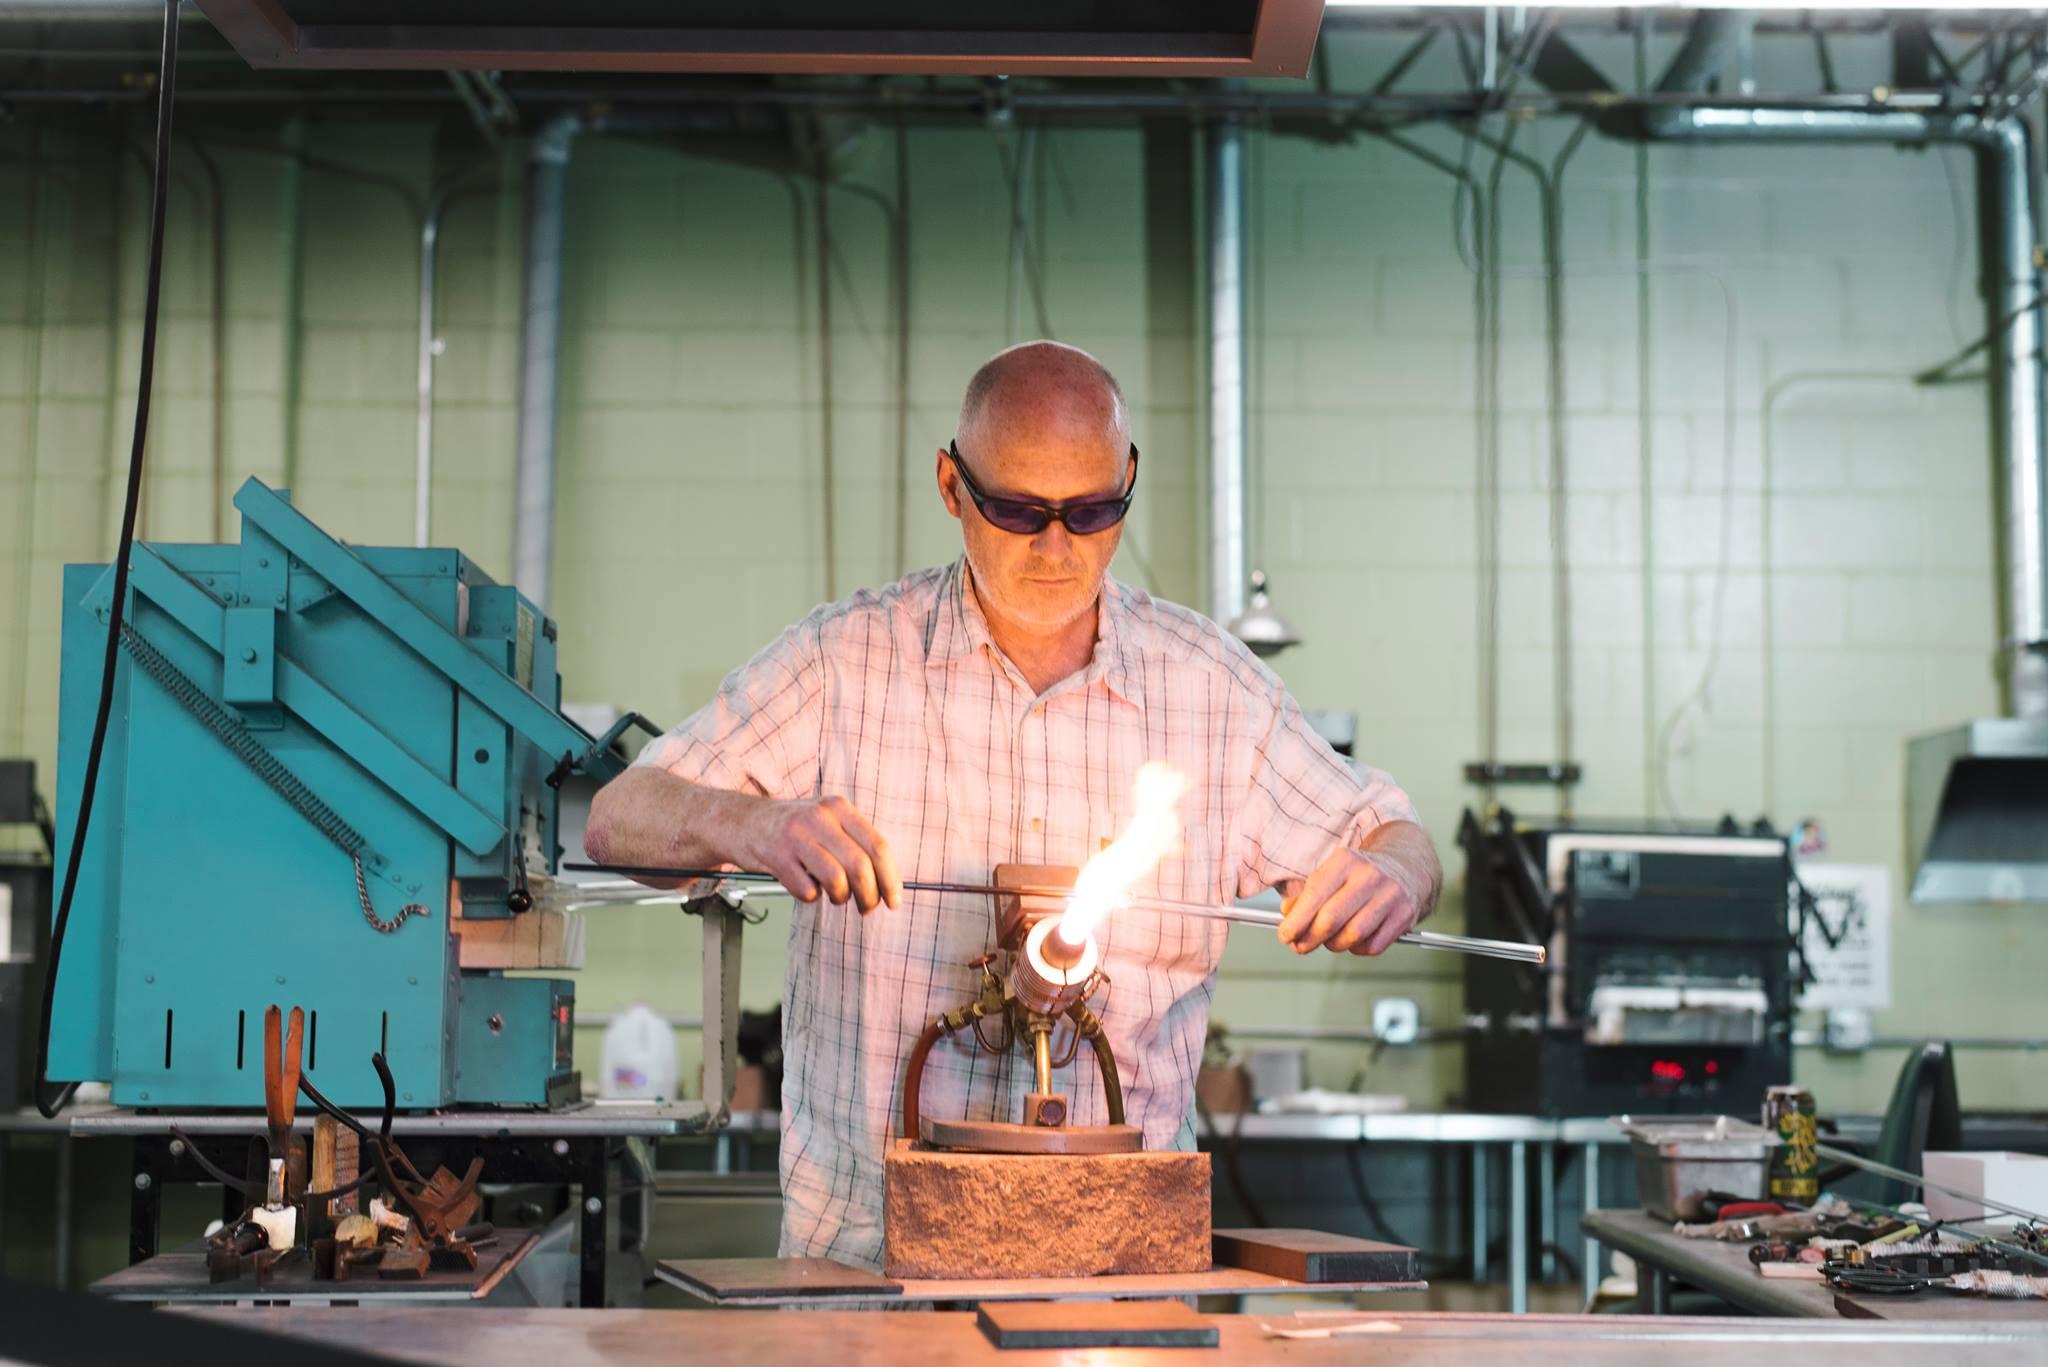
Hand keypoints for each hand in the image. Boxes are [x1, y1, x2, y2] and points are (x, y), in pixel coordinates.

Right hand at [740, 795, 901, 912]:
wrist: (742, 821)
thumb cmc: (792, 828)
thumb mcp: (826, 820)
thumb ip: (854, 843)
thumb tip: (886, 882)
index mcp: (839, 807)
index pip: (877, 845)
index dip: (890, 877)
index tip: (894, 899)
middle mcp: (819, 817)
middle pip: (859, 866)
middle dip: (869, 895)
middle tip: (867, 907)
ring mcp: (796, 836)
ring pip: (836, 880)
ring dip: (840, 898)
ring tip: (834, 896)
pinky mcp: (776, 856)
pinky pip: (807, 890)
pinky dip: (812, 896)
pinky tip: (806, 886)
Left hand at [1277, 836, 1434, 956]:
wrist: (1406, 866)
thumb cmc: (1359, 876)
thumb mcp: (1331, 875)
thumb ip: (1305, 896)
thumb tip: (1288, 916)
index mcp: (1345, 861)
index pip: (1315, 895)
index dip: (1296, 921)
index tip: (1285, 935)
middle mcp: (1369, 876)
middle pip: (1331, 919)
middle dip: (1309, 938)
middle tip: (1300, 946)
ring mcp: (1390, 896)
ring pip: (1352, 936)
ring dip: (1334, 945)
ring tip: (1330, 940)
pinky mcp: (1405, 915)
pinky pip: (1373, 946)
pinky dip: (1358, 949)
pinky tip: (1355, 939)